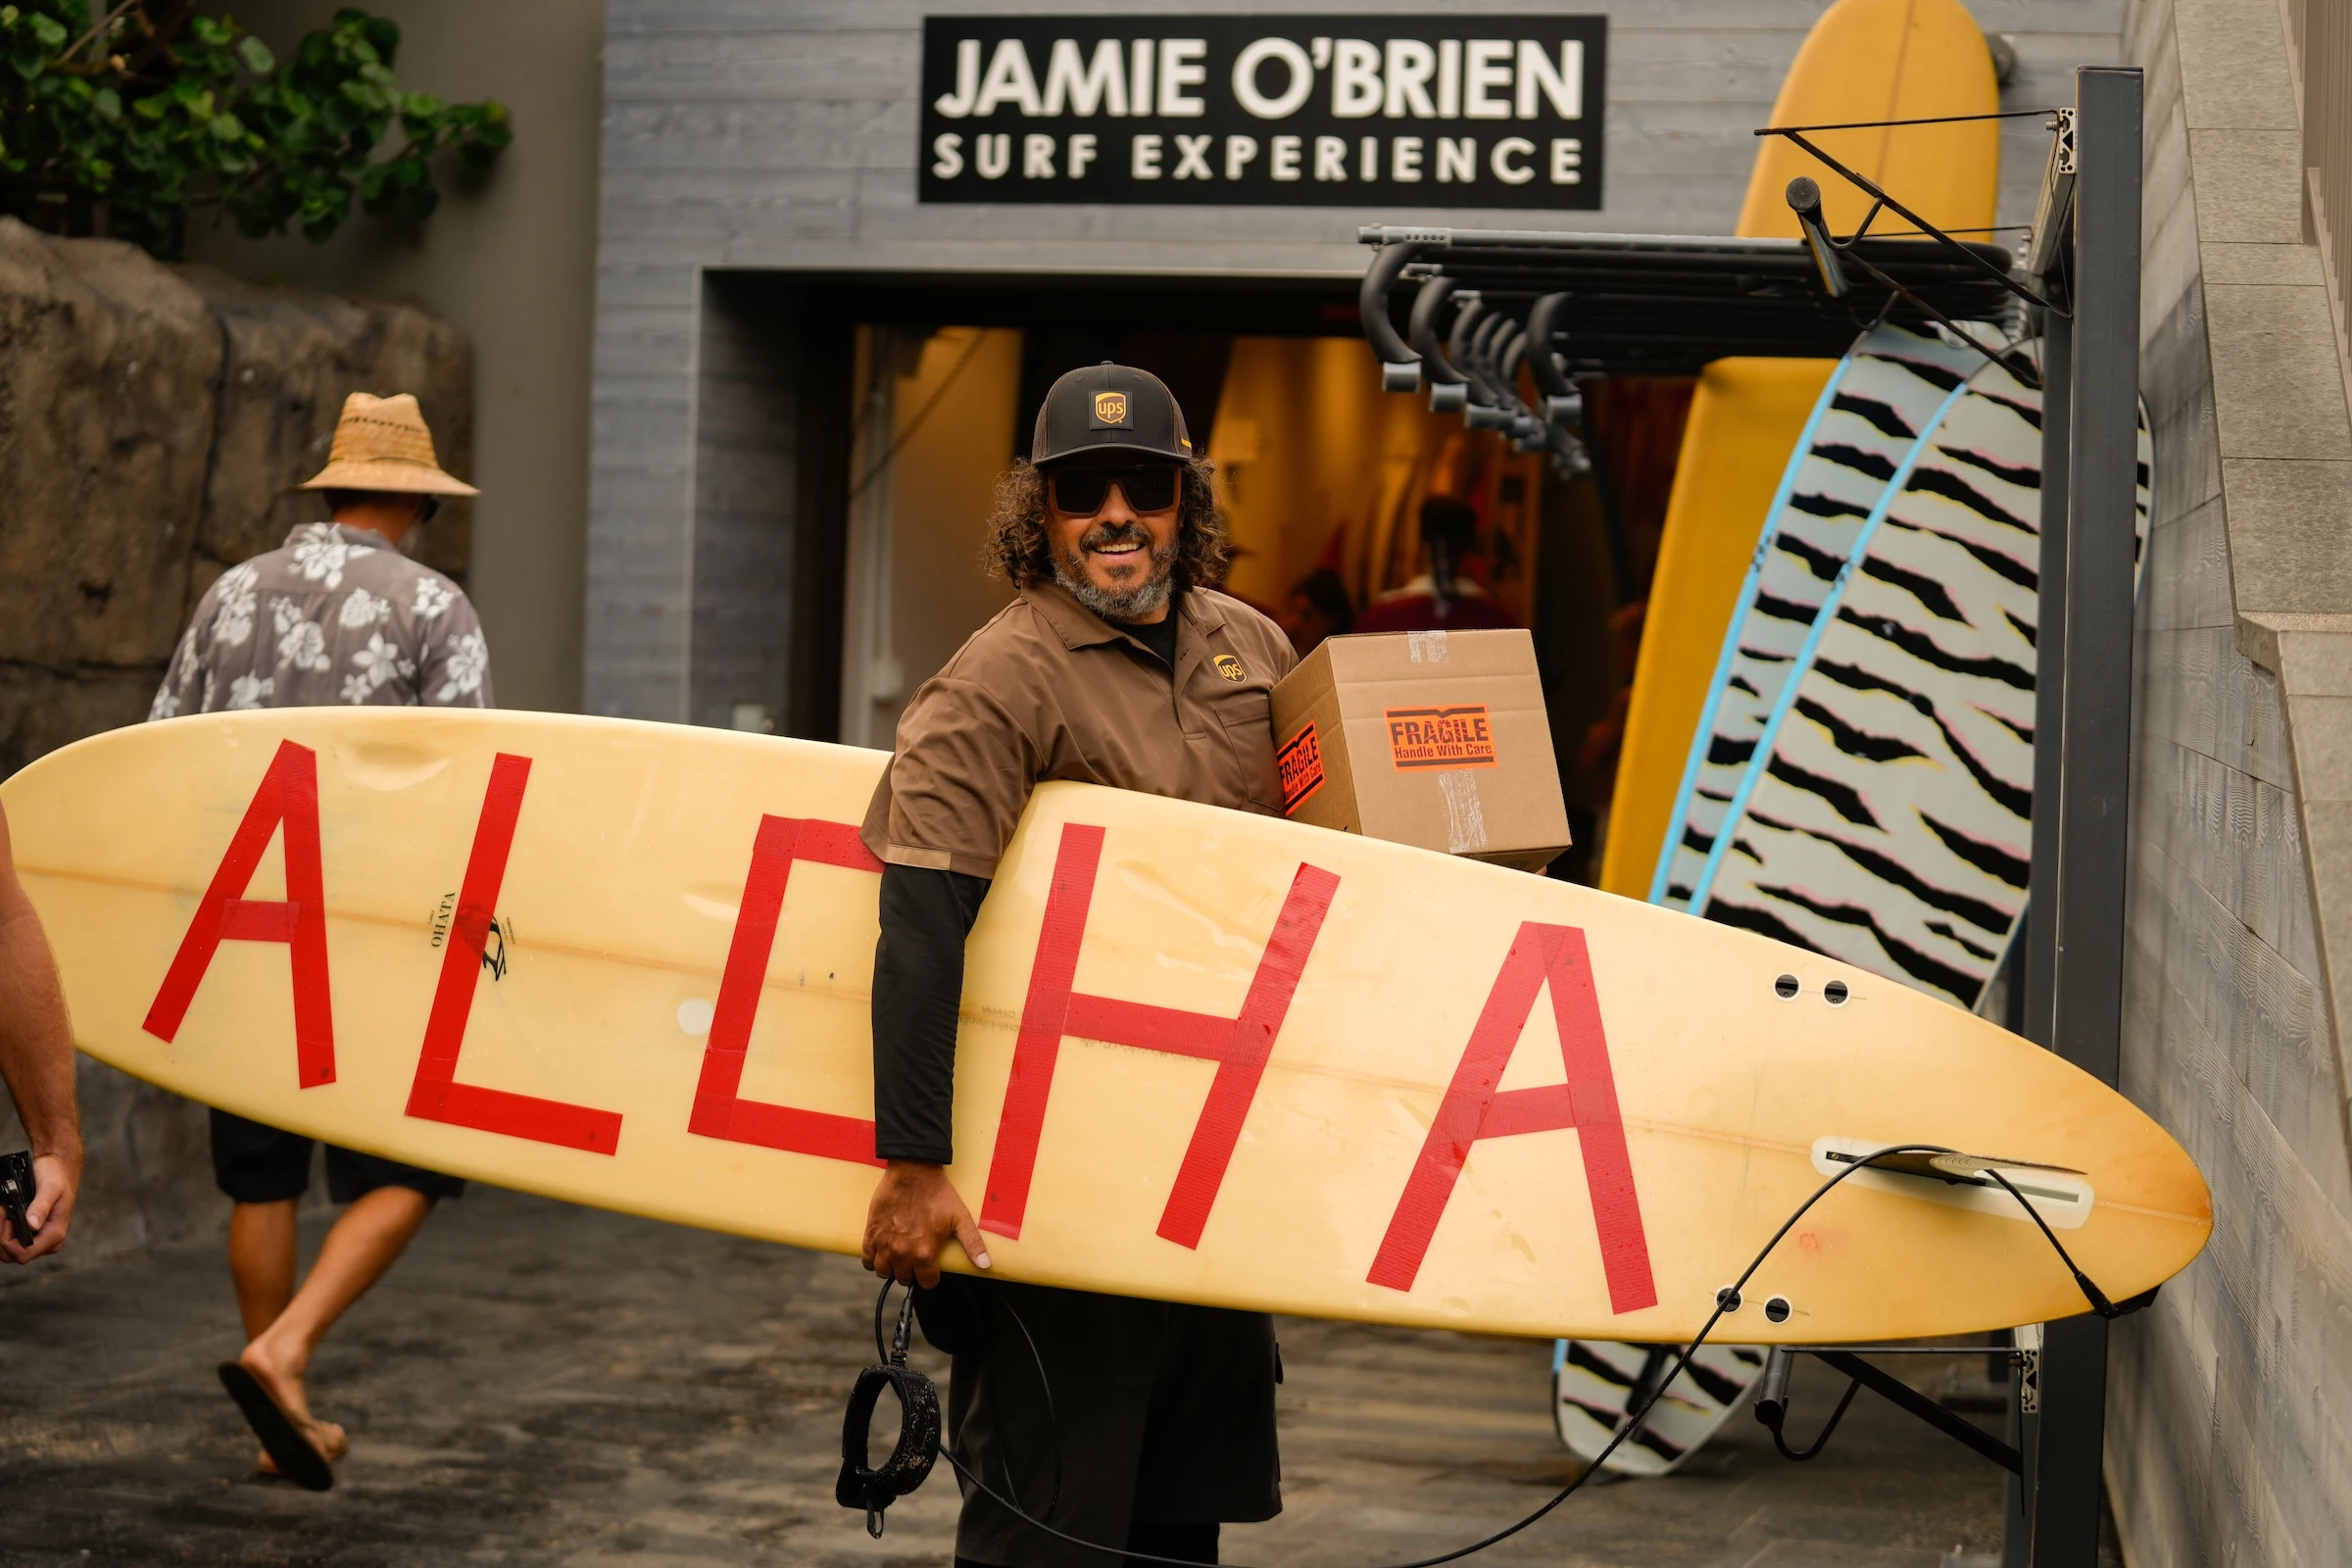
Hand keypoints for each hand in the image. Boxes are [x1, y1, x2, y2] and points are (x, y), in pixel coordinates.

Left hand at [0, 1151, 76, 1263]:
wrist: (59, 1168)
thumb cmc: (56, 1176)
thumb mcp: (50, 1188)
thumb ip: (41, 1207)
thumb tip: (32, 1225)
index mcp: (55, 1234)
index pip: (24, 1254)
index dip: (7, 1241)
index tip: (7, 1218)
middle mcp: (48, 1242)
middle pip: (13, 1256)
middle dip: (1, 1237)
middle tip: (3, 1212)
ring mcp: (40, 1240)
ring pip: (9, 1252)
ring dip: (1, 1234)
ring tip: (4, 1212)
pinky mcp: (33, 1235)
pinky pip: (12, 1243)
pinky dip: (3, 1232)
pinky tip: (6, 1216)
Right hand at [862, 1160, 989, 1288]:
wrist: (913, 1171)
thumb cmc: (938, 1194)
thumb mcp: (960, 1219)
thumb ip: (973, 1244)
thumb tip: (986, 1265)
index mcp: (924, 1253)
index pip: (927, 1283)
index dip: (931, 1277)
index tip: (931, 1269)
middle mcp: (902, 1253)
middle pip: (904, 1279)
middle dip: (911, 1273)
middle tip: (916, 1260)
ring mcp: (884, 1245)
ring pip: (884, 1272)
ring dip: (892, 1268)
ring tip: (899, 1258)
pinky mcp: (871, 1234)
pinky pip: (866, 1260)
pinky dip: (872, 1260)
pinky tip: (881, 1253)